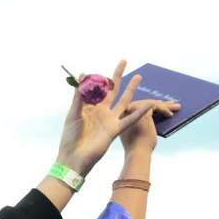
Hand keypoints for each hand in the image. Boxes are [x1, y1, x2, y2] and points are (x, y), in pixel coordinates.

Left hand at [54, 60, 156, 175]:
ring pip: (123, 101)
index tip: (95, 69)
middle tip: (123, 61)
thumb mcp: (73, 114)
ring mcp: (109, 119)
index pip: (95, 89)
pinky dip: (139, 112)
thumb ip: (79, 96)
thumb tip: (83, 76)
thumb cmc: (70, 137)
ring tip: (138, 76)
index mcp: (89, 107)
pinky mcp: (115, 130)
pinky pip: (129, 119)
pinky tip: (148, 105)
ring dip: (131, 89)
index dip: (97, 79)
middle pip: (112, 90)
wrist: (74, 157)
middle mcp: (101, 111)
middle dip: (117, 76)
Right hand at [118, 99, 179, 155]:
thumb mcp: (140, 131)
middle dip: (160, 103)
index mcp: (123, 116)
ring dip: (166, 105)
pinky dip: (165, 110)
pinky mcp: (144, 112)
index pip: (138, 107)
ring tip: (177, 106)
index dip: (150, 105)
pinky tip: (171, 114)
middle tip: (171, 103)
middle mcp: (126, 111)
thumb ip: (144, 122)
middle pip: (145, 104)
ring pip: (152, 104)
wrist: (137, 153)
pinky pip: (157, 107)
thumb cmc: (139, 146)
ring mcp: (134, 110)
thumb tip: (158, 116)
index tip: (160, 103)